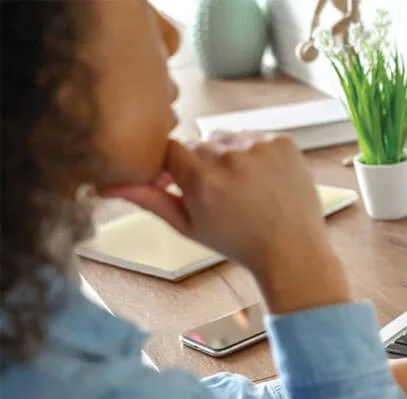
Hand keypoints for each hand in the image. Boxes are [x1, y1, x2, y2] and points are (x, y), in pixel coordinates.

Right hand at [102, 132, 350, 313]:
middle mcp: (229, 157)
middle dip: (202, 163)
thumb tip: (109, 185)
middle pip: (199, 143)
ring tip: (244, 186)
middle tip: (220, 192)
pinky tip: (262, 178)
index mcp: (201, 180)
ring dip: (228, 155)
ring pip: (226, 137)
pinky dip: (254, 152)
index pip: (170, 149)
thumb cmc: (237, 242)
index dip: (176, 166)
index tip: (187, 181)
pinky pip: (254, 136)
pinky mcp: (281, 141)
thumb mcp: (188, 226)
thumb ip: (150, 200)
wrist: (290, 248)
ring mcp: (259, 146)